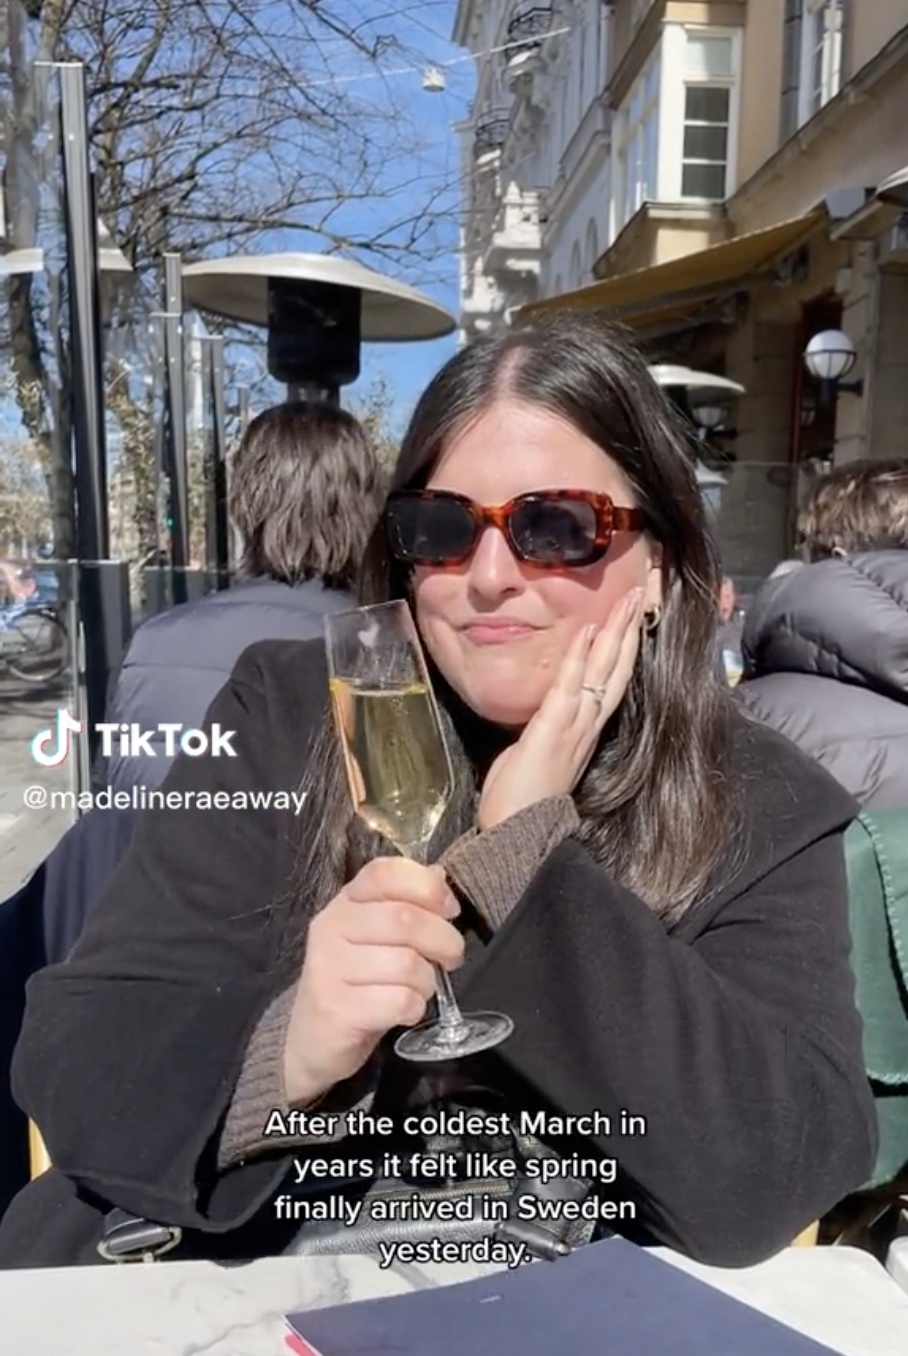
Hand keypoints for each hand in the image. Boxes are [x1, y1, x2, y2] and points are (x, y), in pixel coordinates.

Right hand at [284, 858, 463, 1103]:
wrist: (312, 1038)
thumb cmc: (357, 981)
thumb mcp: (378, 936)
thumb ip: (407, 903)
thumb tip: (438, 876)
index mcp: (346, 901)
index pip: (385, 872)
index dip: (426, 886)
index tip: (449, 909)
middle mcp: (331, 927)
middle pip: (405, 919)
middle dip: (443, 940)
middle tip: (450, 957)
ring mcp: (329, 968)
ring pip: (406, 963)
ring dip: (428, 980)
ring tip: (420, 987)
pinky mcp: (335, 1008)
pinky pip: (398, 1001)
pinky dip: (414, 1007)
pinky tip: (405, 1010)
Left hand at [478, 587, 645, 830]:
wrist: (516, 840)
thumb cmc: (520, 804)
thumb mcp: (539, 758)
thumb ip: (548, 732)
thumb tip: (546, 714)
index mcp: (585, 732)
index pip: (611, 683)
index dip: (625, 650)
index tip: (634, 619)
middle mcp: (587, 727)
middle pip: (616, 670)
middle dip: (630, 631)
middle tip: (643, 593)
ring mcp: (573, 729)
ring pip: (602, 673)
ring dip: (615, 634)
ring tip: (628, 601)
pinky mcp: (551, 732)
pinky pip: (568, 688)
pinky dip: (578, 658)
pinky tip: (587, 632)